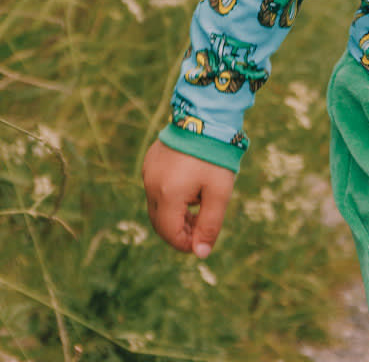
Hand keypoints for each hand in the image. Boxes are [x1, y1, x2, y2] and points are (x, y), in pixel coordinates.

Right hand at [142, 140, 235, 257]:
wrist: (207, 115)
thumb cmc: (216, 155)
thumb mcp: (220, 192)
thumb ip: (210, 224)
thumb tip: (200, 254)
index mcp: (167, 195)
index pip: (170, 233)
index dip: (187, 243)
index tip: (204, 241)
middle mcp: (151, 185)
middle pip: (160, 222)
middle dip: (180, 230)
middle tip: (201, 227)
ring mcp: (148, 171)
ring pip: (157, 205)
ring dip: (175, 212)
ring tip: (200, 205)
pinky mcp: (151, 160)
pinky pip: (156, 186)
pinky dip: (170, 195)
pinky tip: (190, 186)